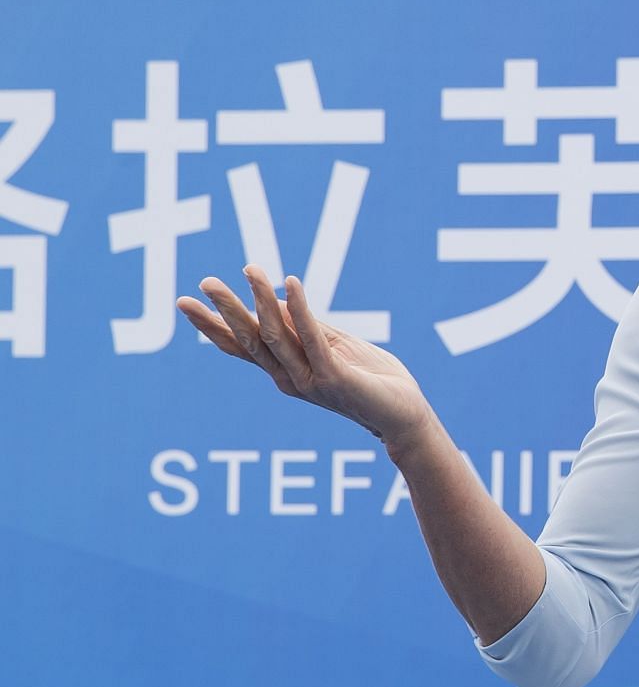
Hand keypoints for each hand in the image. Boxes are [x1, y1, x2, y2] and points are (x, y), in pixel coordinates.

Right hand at [176, 266, 437, 450]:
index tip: (185, 303)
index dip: (214, 325)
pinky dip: (301, 309)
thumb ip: (307, 327)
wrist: (405, 415)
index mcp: (286, 371)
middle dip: (225, 312)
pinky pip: (313, 339)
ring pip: (276, 336)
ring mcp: (309, 380)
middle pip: (250, 341)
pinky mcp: (334, 378)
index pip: (242, 345)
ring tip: (249, 271)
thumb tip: (276, 299)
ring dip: (261, 301)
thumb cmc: (372, 379)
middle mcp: (289, 378)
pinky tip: (291, 283)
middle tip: (202, 285)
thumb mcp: (335, 346)